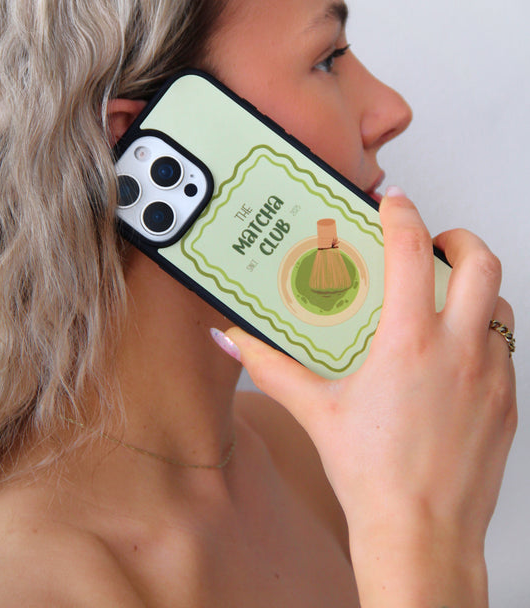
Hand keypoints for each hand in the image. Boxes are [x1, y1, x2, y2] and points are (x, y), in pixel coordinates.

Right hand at [224, 190, 516, 605]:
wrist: (422, 536)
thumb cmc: (372, 477)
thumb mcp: (316, 411)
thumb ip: (270, 367)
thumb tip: (235, 342)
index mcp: (409, 342)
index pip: (411, 249)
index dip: (403, 213)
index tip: (395, 202)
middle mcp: (459, 350)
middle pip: (482, 261)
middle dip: (458, 238)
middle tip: (433, 243)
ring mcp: (492, 376)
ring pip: (502, 303)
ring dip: (477, 287)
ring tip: (445, 298)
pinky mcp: (508, 404)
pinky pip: (505, 349)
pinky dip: (483, 334)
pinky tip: (452, 356)